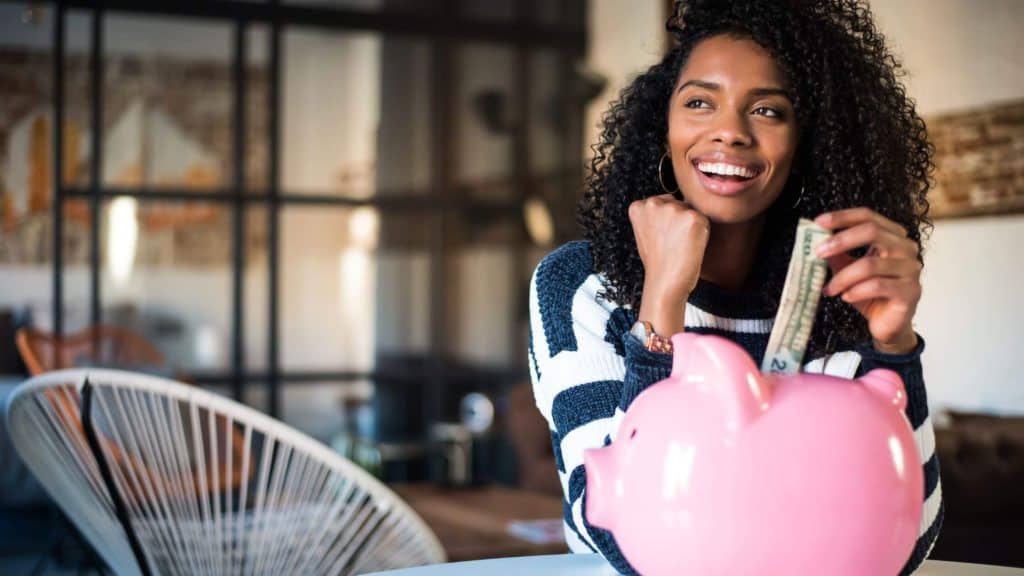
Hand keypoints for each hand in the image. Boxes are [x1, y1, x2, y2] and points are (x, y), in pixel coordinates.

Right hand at [629, 194, 709, 335]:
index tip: (661, 237)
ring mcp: (674, 209)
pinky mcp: (693, 217)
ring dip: (690, 226)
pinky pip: (704, 220)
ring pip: (691, 211)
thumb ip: (654, 216)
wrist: (664, 283)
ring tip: (680, 246)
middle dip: (679, 220)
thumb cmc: (657, 262)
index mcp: (638, 206)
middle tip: (672, 243)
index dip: (666, 221)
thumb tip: (674, 203)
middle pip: (678, 203)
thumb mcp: (645, 232)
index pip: (662, 202)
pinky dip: (702, 233)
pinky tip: (689, 246)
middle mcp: (653, 203)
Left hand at [815, 208, 920, 353]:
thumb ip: (837, 253)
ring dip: (843, 277)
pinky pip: (877, 286)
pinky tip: (846, 297)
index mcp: (893, 236)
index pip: (868, 216)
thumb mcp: (848, 269)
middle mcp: (906, 248)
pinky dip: (856, 291)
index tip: (819, 222)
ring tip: (829, 288)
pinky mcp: (910, 291)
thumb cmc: (869, 293)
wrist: (887, 324)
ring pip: (870, 264)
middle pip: (872, 231)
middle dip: (841, 240)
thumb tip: (816, 239)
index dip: (843, 217)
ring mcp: (911, 269)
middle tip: (818, 252)